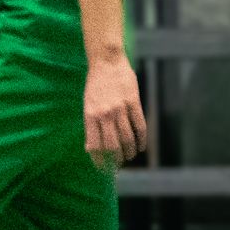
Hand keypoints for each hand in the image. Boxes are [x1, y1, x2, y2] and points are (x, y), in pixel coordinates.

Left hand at [84, 56, 146, 170]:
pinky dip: (142, 139)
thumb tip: (91, 148)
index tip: (104, 168)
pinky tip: (142, 147)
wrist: (106, 61)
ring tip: (130, 156)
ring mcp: (120, 108)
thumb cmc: (95, 84)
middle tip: (119, 165)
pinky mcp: (133, 102)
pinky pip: (140, 125)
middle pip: (113, 145)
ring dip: (130, 151)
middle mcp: (105, 114)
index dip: (100, 160)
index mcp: (90, 115)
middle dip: (116, 159)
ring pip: (128, 138)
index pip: (95, 145)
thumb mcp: (87, 104)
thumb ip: (90, 125)